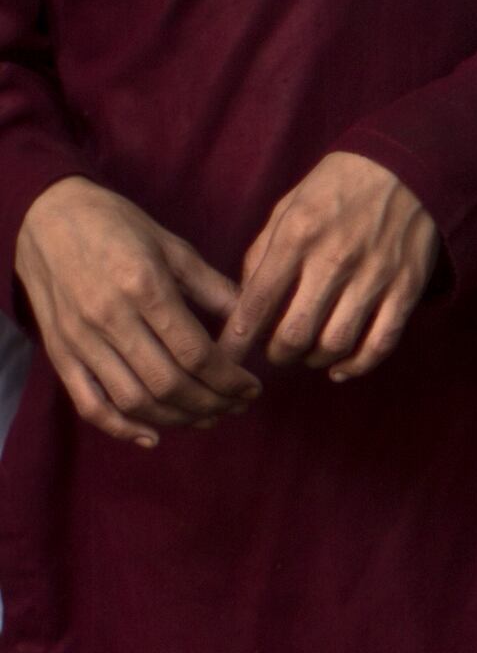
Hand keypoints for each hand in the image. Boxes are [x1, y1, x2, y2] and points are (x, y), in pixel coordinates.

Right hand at [14, 177, 257, 445]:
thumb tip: (256, 323)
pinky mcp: (59, 352)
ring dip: (179, 419)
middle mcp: (108, 317)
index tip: (253, 387)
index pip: (197, 354)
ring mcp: (80, 338)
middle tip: (238, 405)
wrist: (45, 214)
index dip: (231, 381)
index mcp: (142, 287)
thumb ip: (214, 289)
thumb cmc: (117, 227)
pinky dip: (121, 429)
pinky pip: (89, 404)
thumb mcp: (172, 247)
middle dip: (214, 403)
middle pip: (170, 384)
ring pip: (136, 400)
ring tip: (209, 416)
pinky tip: (152, 437)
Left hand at [223, 151, 440, 379]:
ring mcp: (374, 277)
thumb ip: (264, 252)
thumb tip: (248, 300)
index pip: (258, 299)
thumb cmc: (337, 188)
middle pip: (296, 331)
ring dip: (313, 360)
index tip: (227, 355)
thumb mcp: (289, 207)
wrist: (405, 169)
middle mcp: (335, 259)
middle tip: (273, 353)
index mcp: (298, 235)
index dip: (238, 336)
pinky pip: (381, 342)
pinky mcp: (405, 289)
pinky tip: (340, 369)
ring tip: (305, 355)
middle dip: (277, 353)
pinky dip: (358, 365)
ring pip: (337, 343)